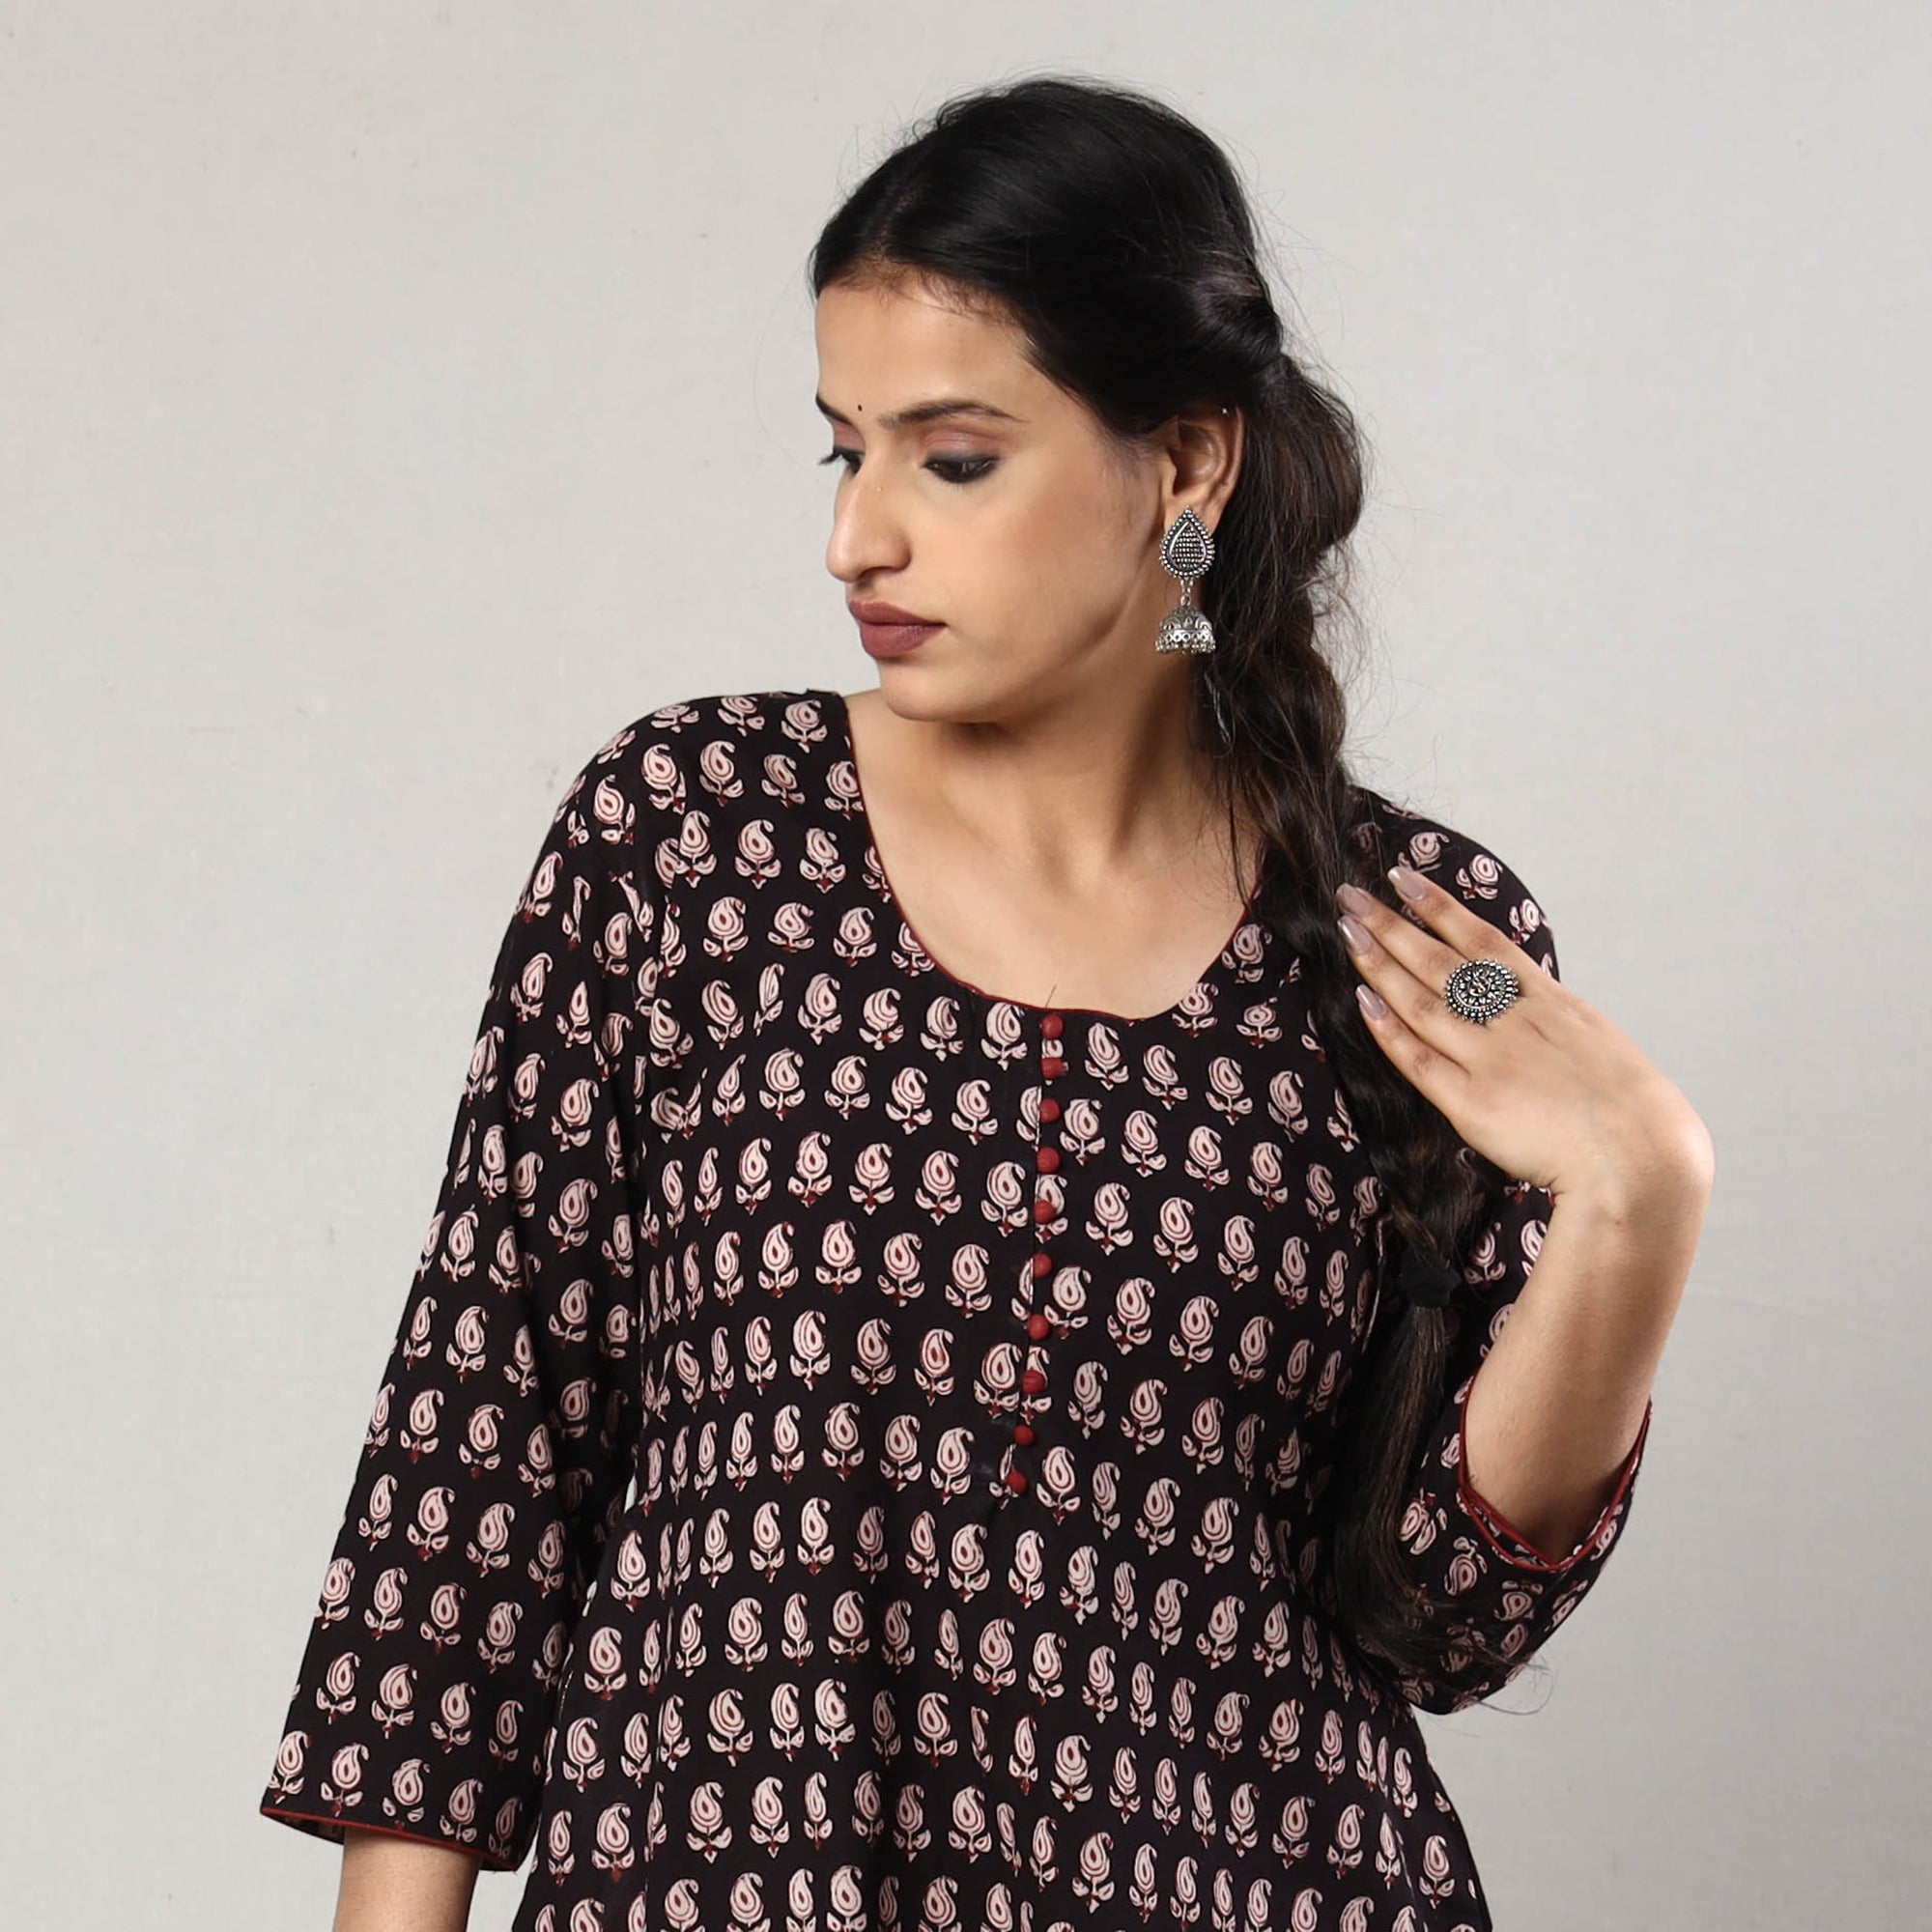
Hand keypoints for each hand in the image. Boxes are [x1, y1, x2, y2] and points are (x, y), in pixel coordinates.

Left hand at [1335, 864, 1713, 1215]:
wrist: (1642, 1161)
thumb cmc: (1632, 1114)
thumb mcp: (1598, 1044)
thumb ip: (1555, 1021)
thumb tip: (1528, 1003)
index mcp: (1551, 1004)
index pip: (1484, 941)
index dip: (1439, 907)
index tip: (1404, 880)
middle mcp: (1516, 1022)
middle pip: (1442, 962)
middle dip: (1392, 925)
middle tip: (1352, 896)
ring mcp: (1492, 1060)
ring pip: (1422, 1001)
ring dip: (1380, 964)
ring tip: (1346, 932)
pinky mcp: (1473, 1104)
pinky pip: (1419, 1059)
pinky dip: (1388, 1028)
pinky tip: (1361, 1000)